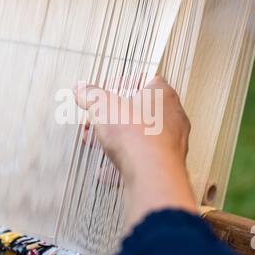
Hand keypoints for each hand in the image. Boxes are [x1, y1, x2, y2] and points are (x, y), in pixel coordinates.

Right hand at [74, 76, 197, 231]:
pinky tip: (104, 169)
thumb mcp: (103, 106)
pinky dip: (123, 163)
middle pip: (142, 112)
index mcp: (163, 96)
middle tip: (99, 119)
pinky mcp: (164, 165)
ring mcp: (171, 143)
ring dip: (117, 139)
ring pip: (141, 137)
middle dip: (115, 116)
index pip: (148, 81)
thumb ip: (91, 95)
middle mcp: (172, 118)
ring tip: (96, 141)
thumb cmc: (137, 134)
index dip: (126, 84)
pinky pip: (141, 161)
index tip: (109, 92)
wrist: (151, 173)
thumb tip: (82, 89)